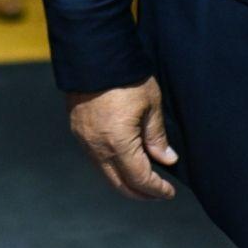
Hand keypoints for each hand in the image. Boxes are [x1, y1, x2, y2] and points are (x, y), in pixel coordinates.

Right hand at [66, 78, 178, 200]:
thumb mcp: (151, 105)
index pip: (139, 179)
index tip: (170, 192)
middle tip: (158, 193)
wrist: (94, 54)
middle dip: (141, 193)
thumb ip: (157, 136)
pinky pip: (95, 159)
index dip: (156, 189)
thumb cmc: (127, 77)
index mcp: (117, 143)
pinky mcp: (78, 130)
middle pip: (119, 184)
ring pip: (105, 174)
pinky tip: (125, 162)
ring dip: (125, 181)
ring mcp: (84, 140)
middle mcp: (97, 147)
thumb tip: (167, 160)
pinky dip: (112, 167)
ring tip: (144, 180)